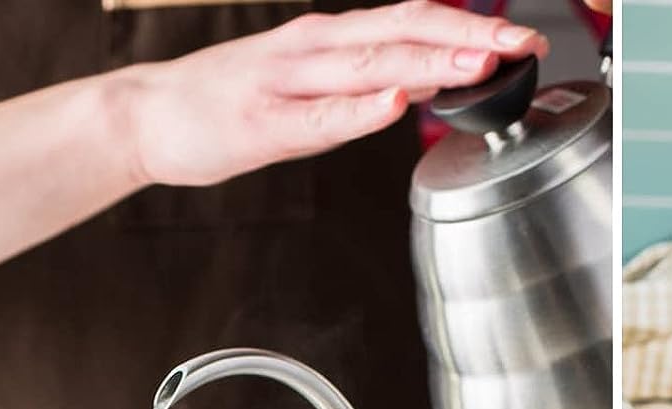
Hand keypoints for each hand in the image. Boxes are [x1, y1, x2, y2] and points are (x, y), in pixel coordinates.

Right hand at [124, 1, 548, 188]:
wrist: (149, 116)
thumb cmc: (228, 106)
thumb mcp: (311, 90)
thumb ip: (366, 83)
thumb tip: (425, 82)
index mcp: (331, 42)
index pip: (412, 23)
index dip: (469, 27)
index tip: (521, 39)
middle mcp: (315, 48)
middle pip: (403, 32)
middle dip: (468, 36)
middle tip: (522, 43)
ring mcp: (289, 82)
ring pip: (371, 65)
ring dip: (429, 61)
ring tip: (478, 62)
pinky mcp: (265, 122)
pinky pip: (321, 116)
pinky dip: (361, 109)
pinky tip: (394, 102)